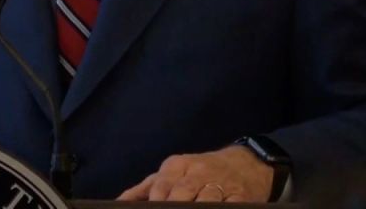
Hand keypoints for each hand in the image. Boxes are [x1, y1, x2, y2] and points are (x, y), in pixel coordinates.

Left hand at [117, 145, 273, 202]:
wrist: (246, 162)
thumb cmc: (201, 170)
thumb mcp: (173, 171)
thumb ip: (145, 188)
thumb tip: (120, 202)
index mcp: (177, 166)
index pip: (160, 186)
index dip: (154, 202)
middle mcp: (198, 172)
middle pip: (181, 193)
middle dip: (172, 206)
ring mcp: (221, 183)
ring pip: (205, 200)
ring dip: (198, 208)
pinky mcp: (241, 196)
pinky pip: (230, 205)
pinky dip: (221, 208)